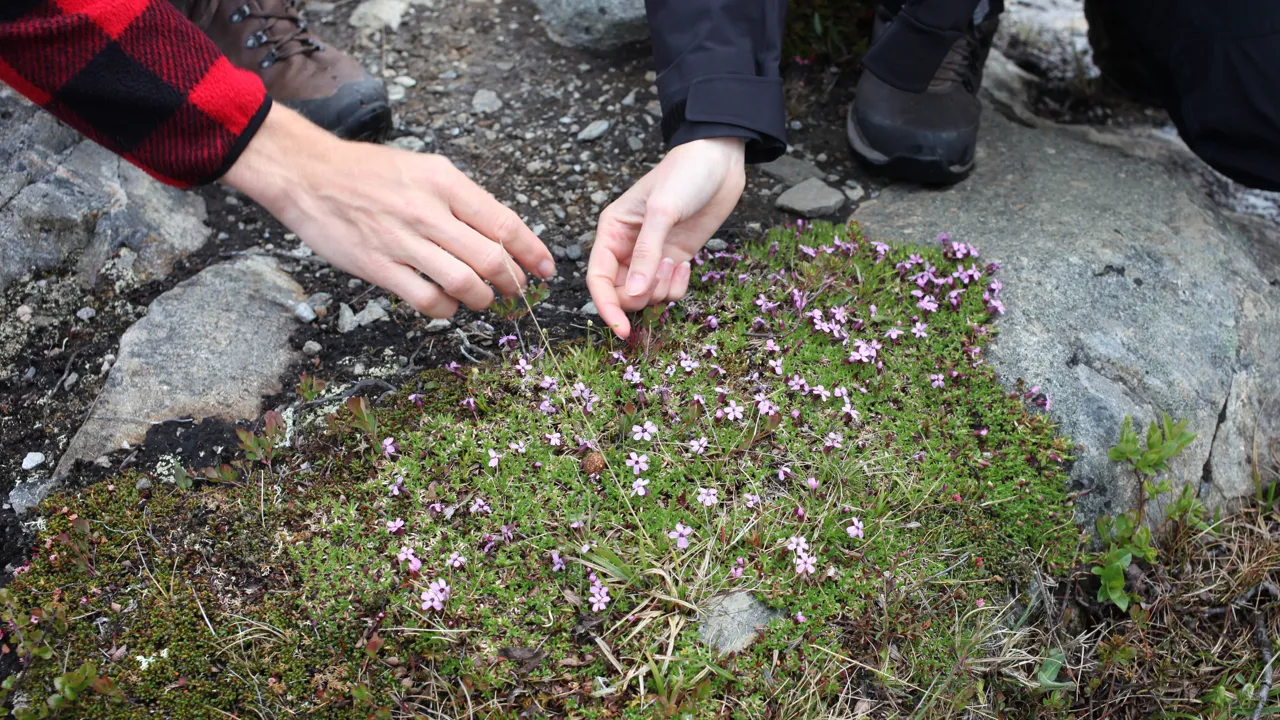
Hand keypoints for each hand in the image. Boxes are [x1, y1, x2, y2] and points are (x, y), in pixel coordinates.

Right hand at [222, 104, 554, 317]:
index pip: (504, 223)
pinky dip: (446, 309)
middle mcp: (428, 210)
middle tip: (515, 290)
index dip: (533, 252)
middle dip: (512, 282)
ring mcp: (402, 241)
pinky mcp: (378, 266)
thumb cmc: (367, 172)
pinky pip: (427, 299)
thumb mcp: (424, 169)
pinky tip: (446, 305)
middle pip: (491, 258)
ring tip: (481, 299)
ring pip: (464, 283)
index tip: (546, 269)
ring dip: (481, 299)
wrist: (307, 173)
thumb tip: (499, 233)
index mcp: (445, 182)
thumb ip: (461, 199)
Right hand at [587, 137, 745, 337]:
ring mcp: (652, 256)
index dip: (606, 307)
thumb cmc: (685, 175)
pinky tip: (687, 263)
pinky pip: (669, 290)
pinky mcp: (675, 259)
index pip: (598, 279)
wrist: (720, 161)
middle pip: (622, 293)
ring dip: (663, 289)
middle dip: (642, 296)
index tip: (621, 330)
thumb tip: (634, 293)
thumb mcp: (663, 211)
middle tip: (664, 273)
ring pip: (646, 296)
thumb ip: (647, 254)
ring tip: (677, 261)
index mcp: (612, 232)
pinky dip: (678, 286)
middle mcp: (627, 247)